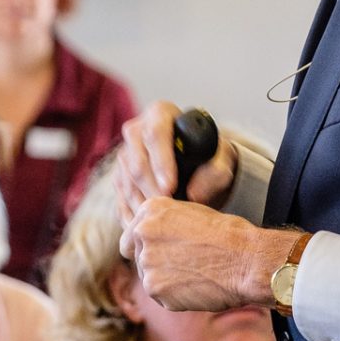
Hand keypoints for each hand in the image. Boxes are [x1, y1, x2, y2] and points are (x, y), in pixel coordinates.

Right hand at [114, 102, 236, 227]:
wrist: (198, 167)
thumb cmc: (210, 158)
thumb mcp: (221, 161)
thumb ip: (216, 172)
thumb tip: (193, 193)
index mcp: (161, 114)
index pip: (155, 134)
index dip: (160, 162)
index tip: (170, 187)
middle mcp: (136, 130)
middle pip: (135, 161)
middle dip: (150, 188)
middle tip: (167, 209)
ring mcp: (124, 154)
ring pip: (125, 182)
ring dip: (141, 204)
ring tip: (160, 221)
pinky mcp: (118, 177)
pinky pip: (120, 198)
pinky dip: (132, 215)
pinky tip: (148, 226)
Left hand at [123, 197, 285, 311]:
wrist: (246, 261)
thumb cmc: (227, 235)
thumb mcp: (191, 215)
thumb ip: (163, 224)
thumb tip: (147, 239)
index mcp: (149, 210)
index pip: (132, 235)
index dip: (147, 246)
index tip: (163, 253)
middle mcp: (142, 233)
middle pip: (138, 258)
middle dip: (156, 264)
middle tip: (185, 266)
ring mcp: (146, 263)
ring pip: (149, 279)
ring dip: (166, 281)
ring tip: (195, 274)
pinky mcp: (155, 289)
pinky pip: (161, 297)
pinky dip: (176, 297)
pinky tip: (197, 286)